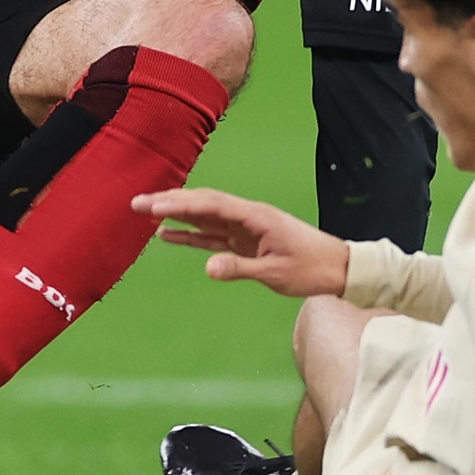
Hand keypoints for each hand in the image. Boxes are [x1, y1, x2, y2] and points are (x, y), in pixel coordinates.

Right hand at [132, 188, 349, 297]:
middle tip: (137, 203)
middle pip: (201, 204)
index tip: (154, 205)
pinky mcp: (245, 240)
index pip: (210, 206)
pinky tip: (168, 235)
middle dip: (169, 202)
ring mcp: (244, 227)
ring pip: (203, 217)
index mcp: (255, 217)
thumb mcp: (276, 272)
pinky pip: (211, 234)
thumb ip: (240, 267)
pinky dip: (189, 234)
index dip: (180, 205)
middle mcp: (246, 216)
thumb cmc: (311, 268)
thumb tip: (208, 267)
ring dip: (175, 214)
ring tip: (145, 213)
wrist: (338, 267)